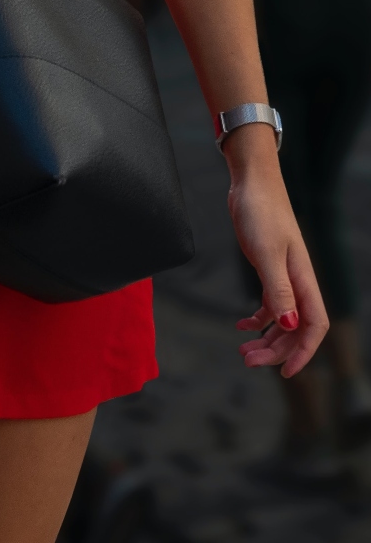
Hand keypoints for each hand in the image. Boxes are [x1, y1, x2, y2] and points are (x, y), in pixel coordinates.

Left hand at [225, 125, 328, 376]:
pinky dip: (257, 318)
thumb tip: (289, 326)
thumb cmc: (261, 212)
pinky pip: (269, 303)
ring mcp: (283, 275)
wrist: (251, 184)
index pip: (314, 326)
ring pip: (282, 319)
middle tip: (247, 362)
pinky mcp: (267, 267)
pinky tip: (241, 325)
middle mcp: (298, 281)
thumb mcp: (266, 252)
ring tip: (243, 352)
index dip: (304, 352)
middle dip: (276, 350)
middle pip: (296, 328)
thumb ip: (278, 290)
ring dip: (265, 338)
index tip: (284, 372)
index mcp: (304, 280)